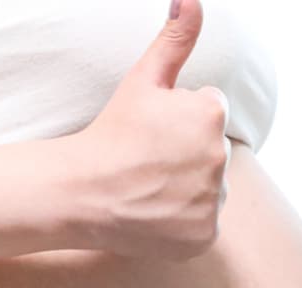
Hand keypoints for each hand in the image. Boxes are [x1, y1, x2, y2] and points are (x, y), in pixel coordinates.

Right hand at [67, 0, 231, 261]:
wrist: (82, 192)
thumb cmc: (109, 134)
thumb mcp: (143, 80)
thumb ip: (175, 39)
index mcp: (210, 114)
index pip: (209, 116)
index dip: (178, 124)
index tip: (150, 137)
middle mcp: (219, 156)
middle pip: (210, 154)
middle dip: (185, 157)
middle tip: (145, 164)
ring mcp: (212, 199)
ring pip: (208, 190)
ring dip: (186, 191)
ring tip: (148, 190)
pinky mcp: (203, 234)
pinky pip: (202, 226)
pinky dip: (182, 225)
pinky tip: (155, 215)